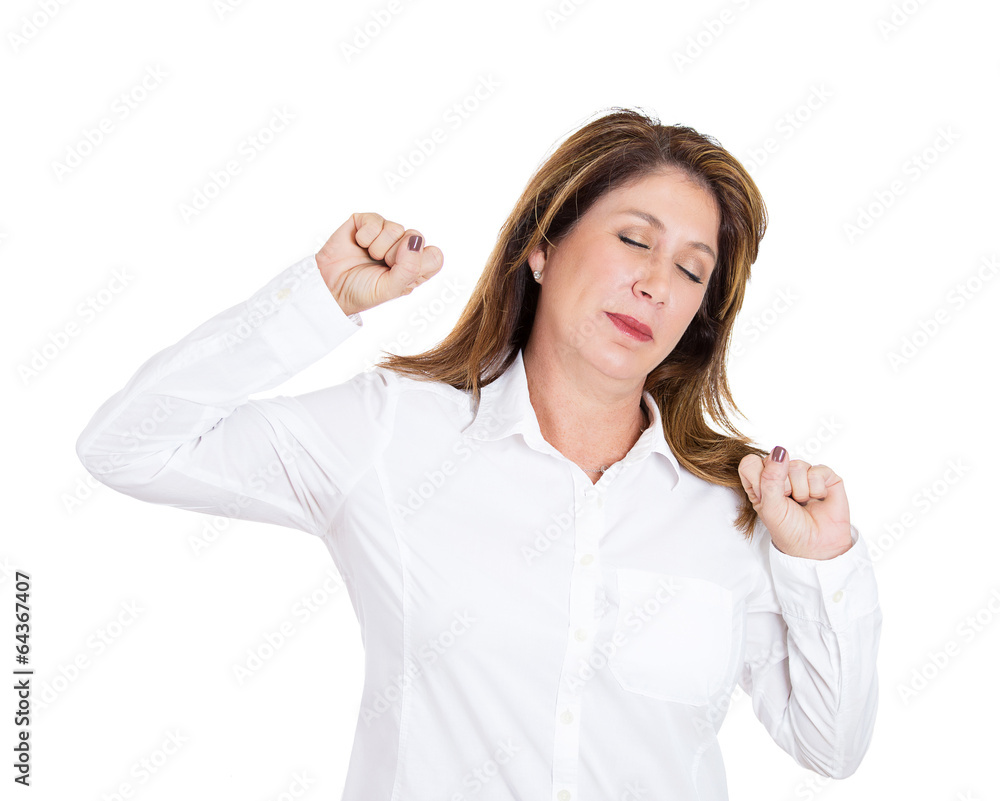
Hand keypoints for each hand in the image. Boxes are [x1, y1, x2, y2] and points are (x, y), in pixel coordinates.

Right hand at [315, 212, 443, 315]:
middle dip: (395, 255)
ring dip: (378, 247)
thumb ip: (409, 268)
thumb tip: (415, 240)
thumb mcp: (390, 289)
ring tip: (368, 256)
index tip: (398, 273)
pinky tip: (358, 244)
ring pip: (396, 228)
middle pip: (417, 237)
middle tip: (380, 265)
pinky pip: (376, 220)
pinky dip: (365, 236)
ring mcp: (386, 234)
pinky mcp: (368, 222)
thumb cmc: (361, 291)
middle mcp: (403, 249)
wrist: (330, 286)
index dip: (418, 262)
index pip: (435, 256)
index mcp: (415, 268)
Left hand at [738, 447, 852, 559]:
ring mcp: (803, 473)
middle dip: (782, 486)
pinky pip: (818, 470)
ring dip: (801, 490)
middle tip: (788, 503)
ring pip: (797, 465)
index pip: (750, 462)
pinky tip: (818, 499)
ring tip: (803, 502)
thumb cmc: (789, 530)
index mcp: (760, 482)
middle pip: (774, 461)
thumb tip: (779, 451)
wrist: (817, 547)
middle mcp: (780, 474)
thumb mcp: (770, 508)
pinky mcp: (824, 476)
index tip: (766, 496)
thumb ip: (770, 479)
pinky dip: (817, 489)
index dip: (759, 478)